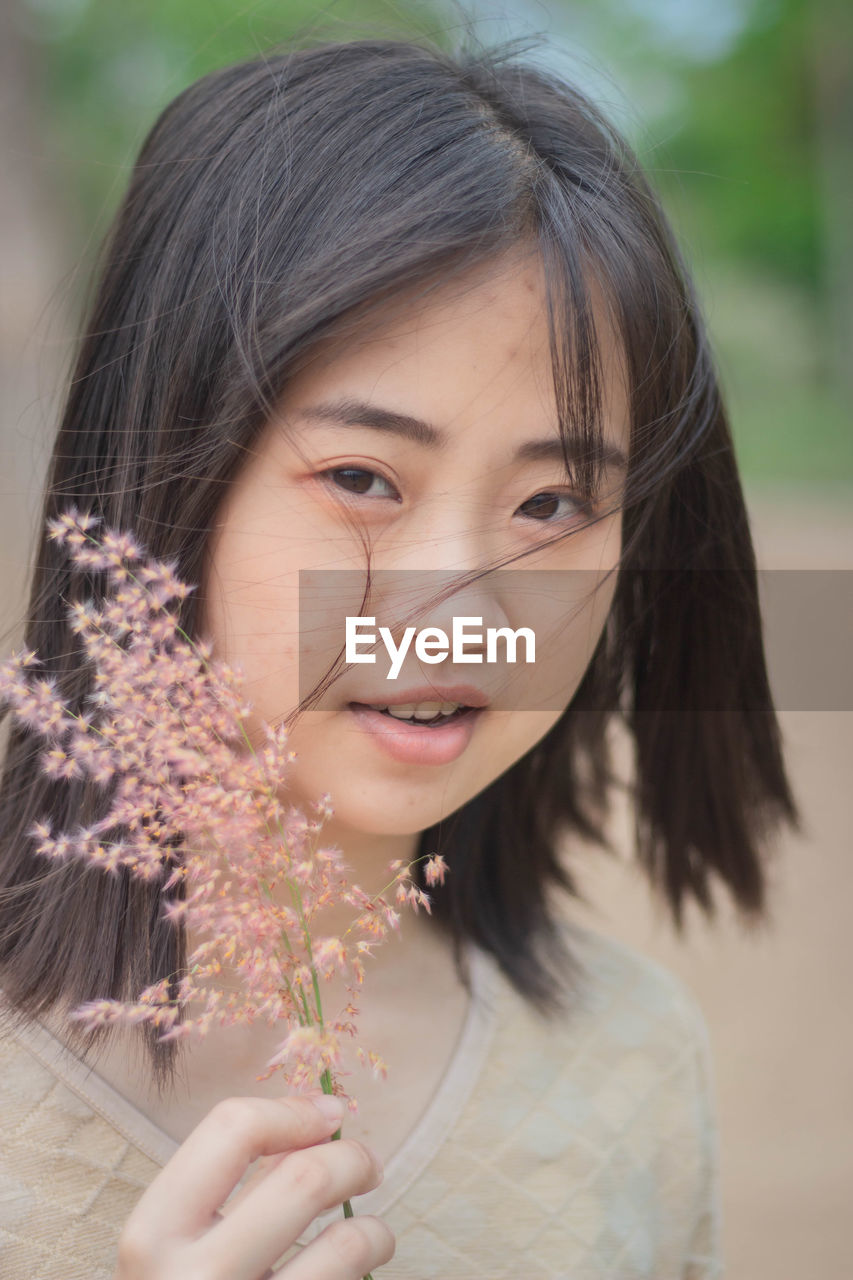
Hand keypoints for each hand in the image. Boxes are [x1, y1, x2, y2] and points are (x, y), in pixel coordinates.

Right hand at [114, 1092, 394, 1278]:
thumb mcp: (171, 1246)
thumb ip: (219, 1189)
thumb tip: (315, 1121)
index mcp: (154, 1232)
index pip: (233, 1129)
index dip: (293, 1110)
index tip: (329, 1114)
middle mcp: (194, 1278)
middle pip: (305, 1179)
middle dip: (353, 1159)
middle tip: (368, 1165)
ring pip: (347, 1245)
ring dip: (375, 1231)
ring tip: (374, 1235)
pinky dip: (366, 1274)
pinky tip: (359, 1275)